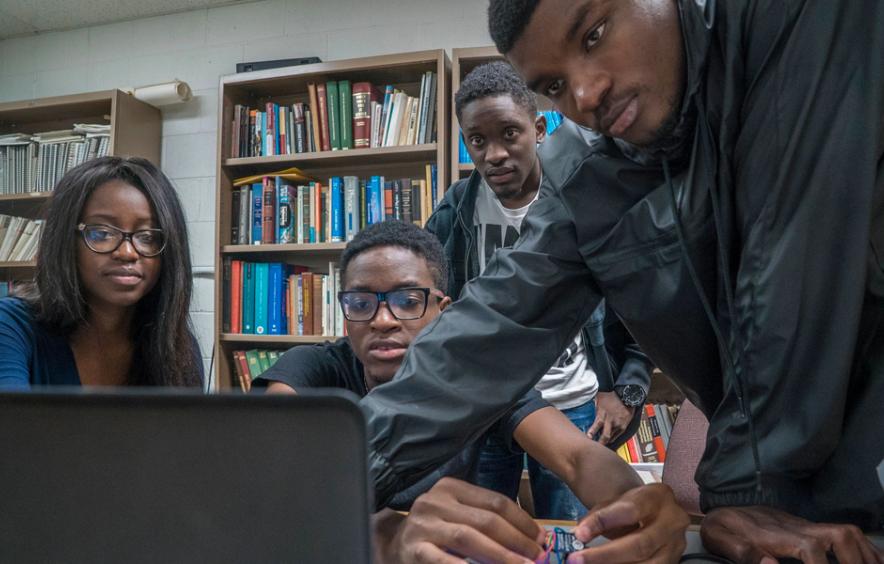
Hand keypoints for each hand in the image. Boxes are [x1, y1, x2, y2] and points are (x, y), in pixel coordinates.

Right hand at [375, 477, 544, 562]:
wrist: (393, 545)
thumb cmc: (435, 531)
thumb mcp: (457, 515)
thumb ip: (486, 520)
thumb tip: (533, 537)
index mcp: (450, 487)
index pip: (495, 501)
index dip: (523, 521)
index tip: (542, 539)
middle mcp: (435, 501)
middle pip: (486, 519)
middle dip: (518, 540)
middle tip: (538, 556)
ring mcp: (423, 525)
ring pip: (469, 537)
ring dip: (501, 555)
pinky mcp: (415, 550)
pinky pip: (444, 561)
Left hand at [567, 483, 688, 562]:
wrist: (654, 512)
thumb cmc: (633, 506)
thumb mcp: (614, 503)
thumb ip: (598, 517)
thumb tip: (580, 535)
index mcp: (657, 496)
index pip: (630, 510)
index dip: (604, 522)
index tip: (580, 533)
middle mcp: (673, 521)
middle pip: (640, 544)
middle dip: (606, 555)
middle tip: (579, 559)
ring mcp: (676, 545)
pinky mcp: (674, 561)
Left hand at [587, 391, 634, 444]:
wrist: (627, 395)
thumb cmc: (611, 396)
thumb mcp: (599, 400)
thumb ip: (595, 409)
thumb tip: (588, 413)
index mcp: (603, 414)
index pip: (596, 426)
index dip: (591, 434)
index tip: (587, 439)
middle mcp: (611, 421)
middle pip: (605, 436)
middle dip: (600, 443)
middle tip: (595, 448)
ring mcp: (618, 424)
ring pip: (611, 438)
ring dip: (606, 442)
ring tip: (600, 446)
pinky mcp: (624, 426)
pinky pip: (617, 435)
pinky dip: (612, 438)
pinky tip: (608, 441)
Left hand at [701, 506, 883, 563]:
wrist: (725, 509)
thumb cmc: (723, 527)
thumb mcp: (721, 538)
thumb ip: (743, 552)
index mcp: (778, 535)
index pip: (811, 549)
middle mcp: (799, 528)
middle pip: (840, 535)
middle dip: (855, 560)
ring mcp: (808, 527)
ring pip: (847, 532)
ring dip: (865, 554)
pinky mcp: (810, 529)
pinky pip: (844, 533)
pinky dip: (862, 548)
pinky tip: (872, 561)